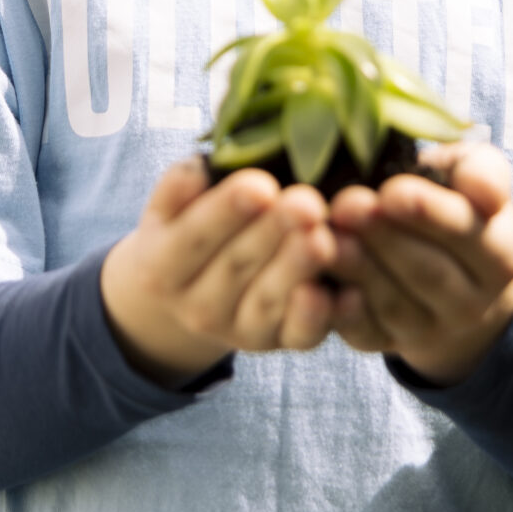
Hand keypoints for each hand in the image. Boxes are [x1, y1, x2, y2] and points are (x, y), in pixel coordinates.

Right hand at [100, 157, 338, 387]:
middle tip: (307, 203)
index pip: (194, 237)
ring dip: (299, 270)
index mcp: (162, 268)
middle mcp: (197, 308)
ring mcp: (239, 331)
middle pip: (237, 266)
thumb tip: (200, 167)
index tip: (260, 185)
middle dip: (274, 233)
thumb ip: (179, 186)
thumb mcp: (170, 209)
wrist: (192, 296)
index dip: (226, 211)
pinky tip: (350, 291)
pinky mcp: (278, 343)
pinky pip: (301, 335)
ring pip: (270, 300)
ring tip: (325, 239)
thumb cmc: (189, 230)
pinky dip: (324, 316)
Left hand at [326, 144, 512, 384]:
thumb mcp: (481, 180)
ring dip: (357, 271)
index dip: (431, 214)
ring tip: (326, 236)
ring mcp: (429, 330)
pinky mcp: (388, 343)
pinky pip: (366, 334)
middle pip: (428, 273)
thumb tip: (476, 183)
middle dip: (384, 239)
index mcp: (500, 257)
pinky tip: (319, 286)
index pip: (470, 236)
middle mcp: (472, 303)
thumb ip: (484, 174)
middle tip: (345, 205)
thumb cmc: (460, 207)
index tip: (392, 191)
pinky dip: (342, 314)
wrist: (458, 281)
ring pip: (394, 304)